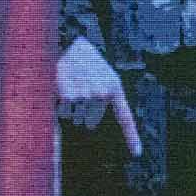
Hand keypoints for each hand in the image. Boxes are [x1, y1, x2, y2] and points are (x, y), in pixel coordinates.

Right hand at [56, 36, 142, 157]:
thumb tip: (91, 124)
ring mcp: (87, 95)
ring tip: (70, 83)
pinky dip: (58, 101)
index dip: (131, 137)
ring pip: (74, 116)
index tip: (138, 153)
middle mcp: (103, 94)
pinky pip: (62, 108)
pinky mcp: (69, 95)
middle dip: (81, 113)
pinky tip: (62, 83)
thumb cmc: (83, 61)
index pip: (124, 117)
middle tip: (77, 88)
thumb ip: (101, 96)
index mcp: (114, 88)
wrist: (69, 43)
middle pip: (90, 122)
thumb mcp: (99, 75)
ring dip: (68, 106)